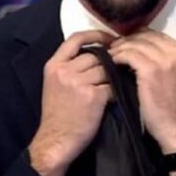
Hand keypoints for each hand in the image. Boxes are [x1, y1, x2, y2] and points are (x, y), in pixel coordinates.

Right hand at [29, 30, 114, 175]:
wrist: (56, 141)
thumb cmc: (58, 116)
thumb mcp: (55, 85)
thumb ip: (69, 67)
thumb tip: (96, 55)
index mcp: (54, 65)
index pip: (76, 38)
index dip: (96, 34)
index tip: (110, 39)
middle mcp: (65, 70)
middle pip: (96, 56)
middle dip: (110, 62)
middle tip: (121, 67)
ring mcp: (78, 82)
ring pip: (107, 70)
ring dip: (115, 77)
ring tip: (120, 83)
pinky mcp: (92, 96)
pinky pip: (112, 86)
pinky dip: (117, 92)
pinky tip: (116, 98)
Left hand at [109, 29, 175, 154]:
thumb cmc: (175, 109)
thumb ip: (169, 62)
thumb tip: (144, 50)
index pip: (160, 36)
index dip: (141, 37)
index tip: (128, 43)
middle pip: (148, 36)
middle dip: (130, 39)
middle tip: (115, 46)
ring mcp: (167, 61)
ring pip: (137, 43)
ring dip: (121, 47)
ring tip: (111, 54)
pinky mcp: (151, 70)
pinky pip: (129, 55)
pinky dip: (119, 56)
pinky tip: (112, 61)